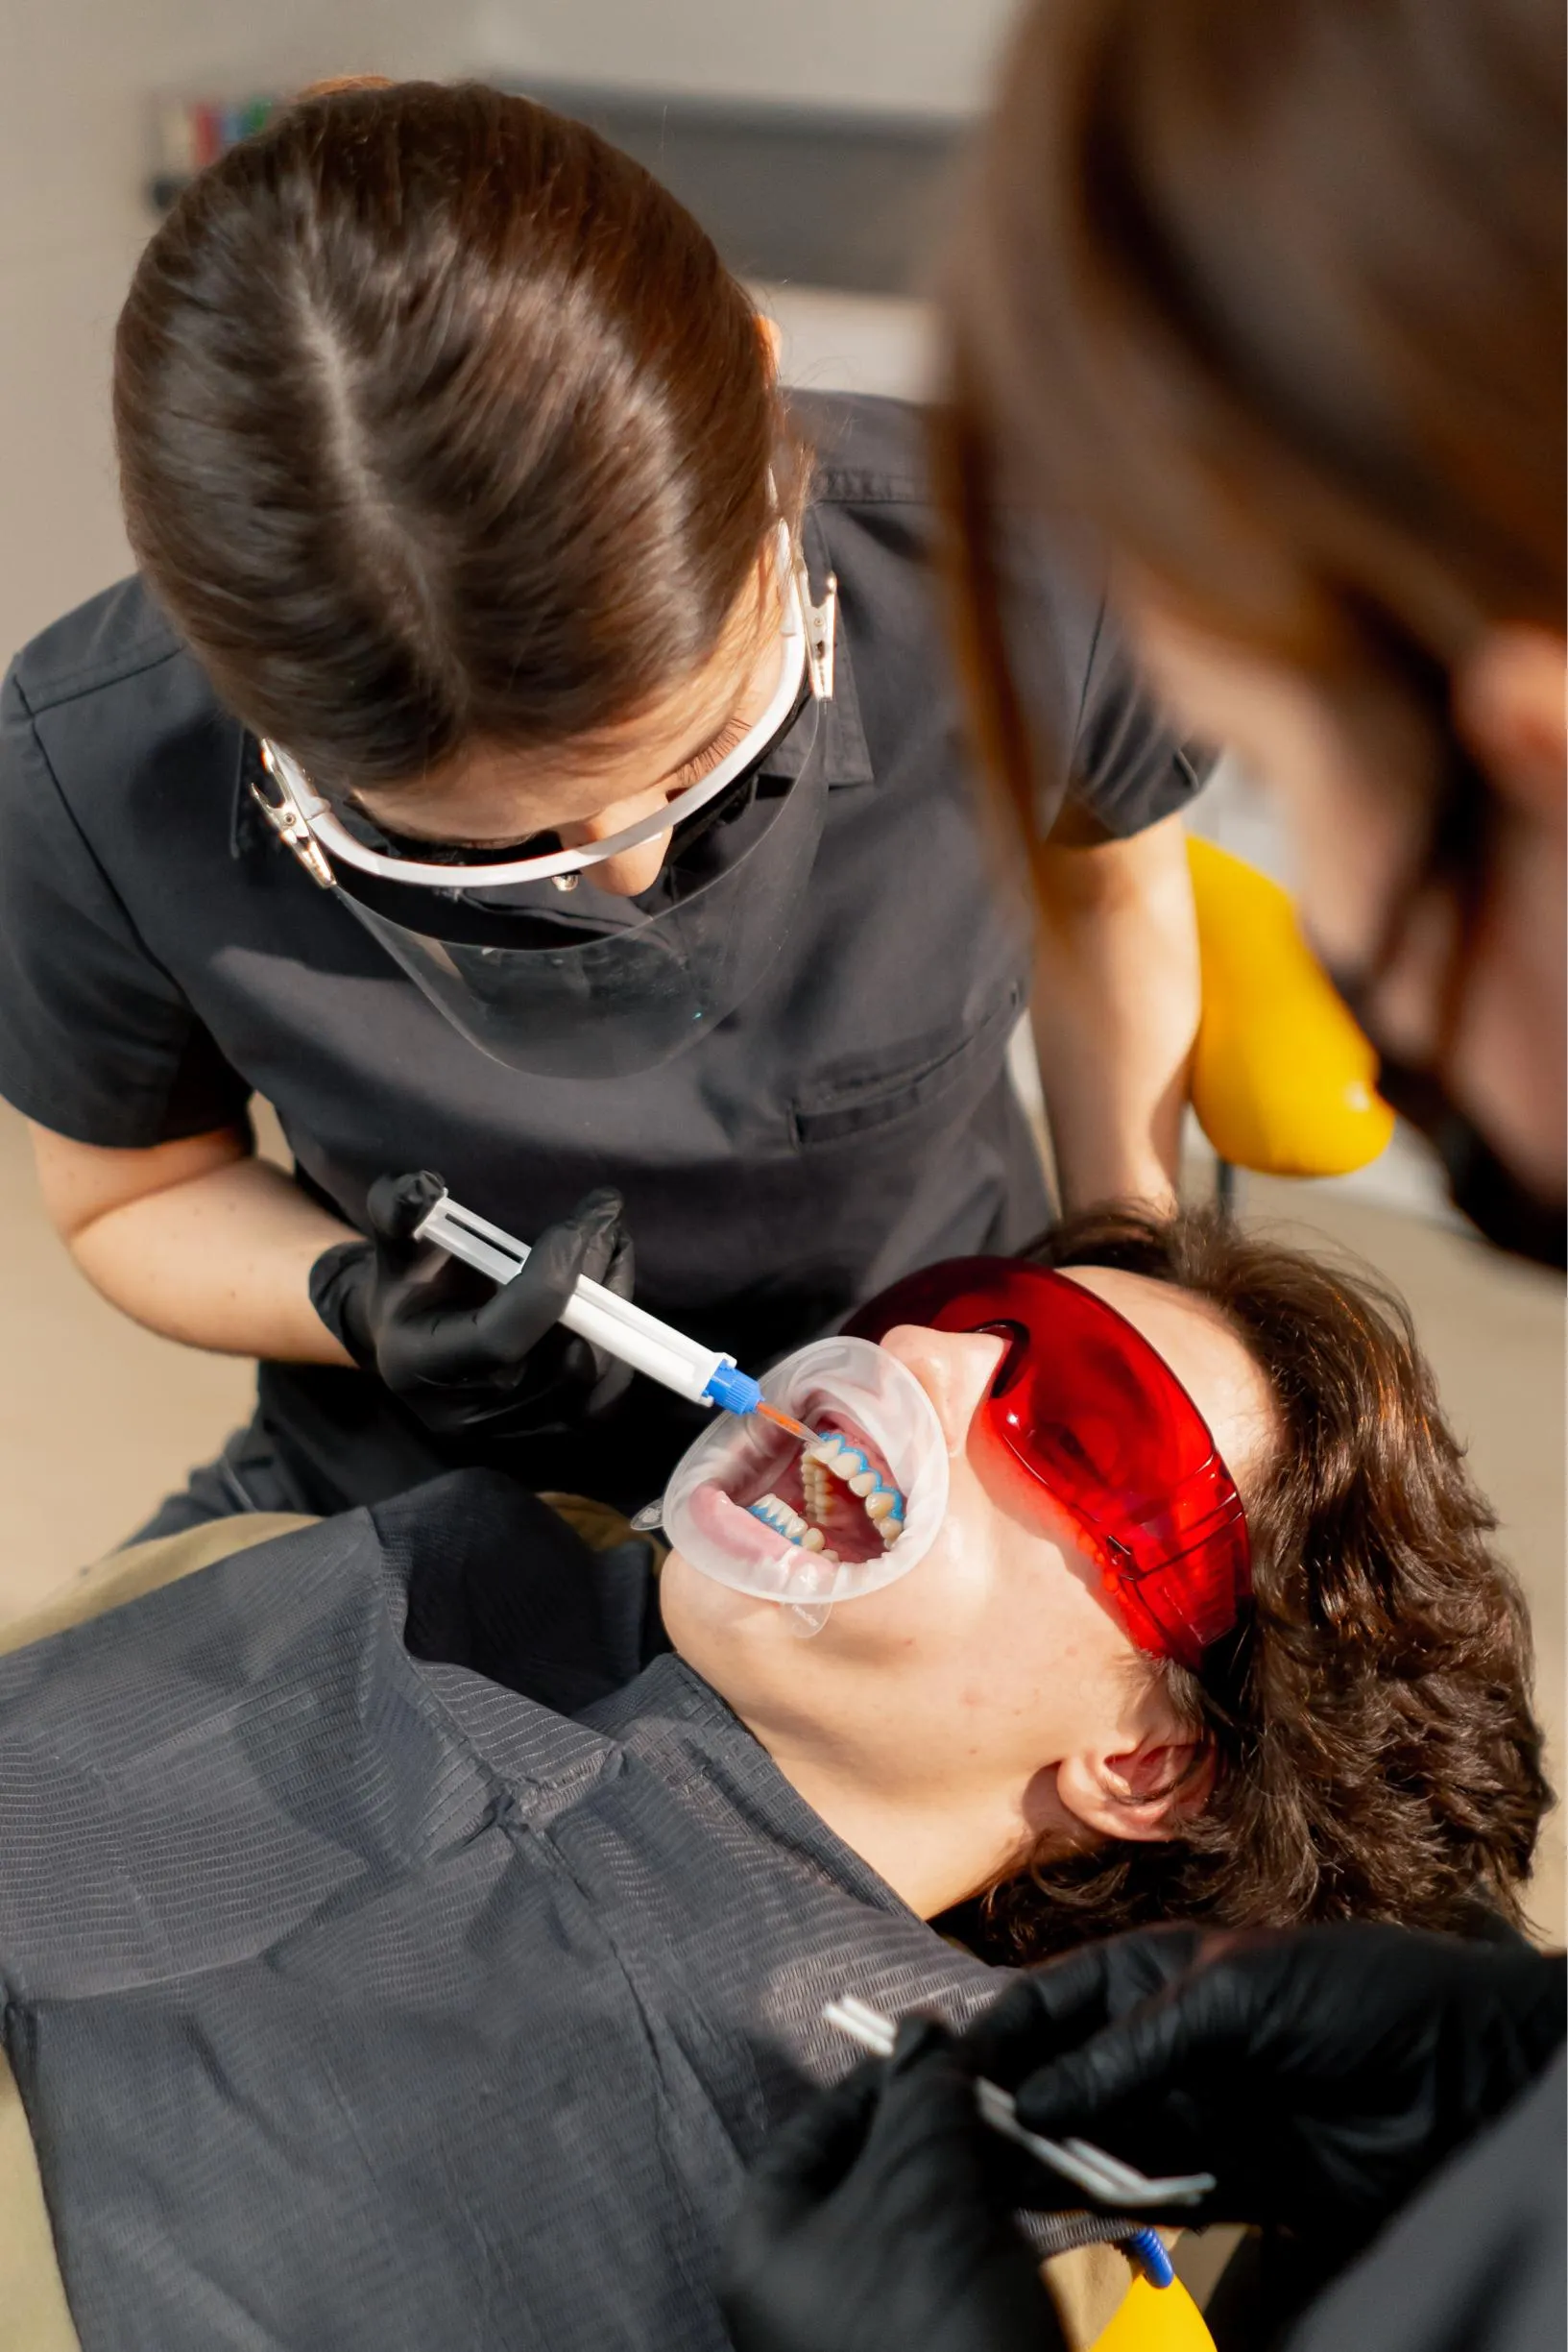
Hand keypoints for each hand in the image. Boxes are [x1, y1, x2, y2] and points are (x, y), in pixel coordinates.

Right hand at [310, 1170, 633, 1436]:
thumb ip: (398, 1210)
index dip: (546, 1283)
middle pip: (559, 1353)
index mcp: (422, 1366)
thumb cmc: (409, 1287)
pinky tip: (615, 1281)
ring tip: (615, 1240)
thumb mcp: (394, 1244)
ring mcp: (517, 1432)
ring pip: (594, 1369)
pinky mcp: (553, 1434)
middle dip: (592, 1277)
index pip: (500, 1338)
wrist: (418, 1345)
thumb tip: (426, 1187)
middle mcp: (472, 1412)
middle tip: (606, 1214)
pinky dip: (622, 1333)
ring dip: (616, 1297)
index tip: (574, 1224)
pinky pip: (607, 1390)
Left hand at [720, 2020, 1064, 2351]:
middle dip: (937, 2126)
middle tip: (999, 2089)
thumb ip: (919, 2099)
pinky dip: (998, 2232)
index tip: (940, 2048)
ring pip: (923, 2224)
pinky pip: (958, 2273)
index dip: (874, 2082)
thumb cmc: (932, 2324)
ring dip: (978, 2175)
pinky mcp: (937, 2349)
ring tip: (1034, 2140)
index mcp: (767, 2253)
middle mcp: (805, 2296)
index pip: (808, 2133)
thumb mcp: (920, 2190)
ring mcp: (872, 2332)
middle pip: (869, 2176)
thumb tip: (923, 2028)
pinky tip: (1046, 2205)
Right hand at [963, 1923, 1564, 2253]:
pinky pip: (1139, 2197)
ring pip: (1088, 2142)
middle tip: (945, 2145)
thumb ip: (1131, 2047)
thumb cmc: (1354, 1998)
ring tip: (981, 2189)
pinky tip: (1049, 2219)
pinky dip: (1094, 2210)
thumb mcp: (1234, 1995)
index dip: (995, 2036)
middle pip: (1058, 2077)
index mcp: (1156, 1973)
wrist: (1458, 2080)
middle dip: (1003, 2108)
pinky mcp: (1219, 2182)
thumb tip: (1033, 2102)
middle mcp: (1161, 2042)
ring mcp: (1189, 2112)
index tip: (940, 2073)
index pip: (1050, 2001)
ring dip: (1038, 2166)